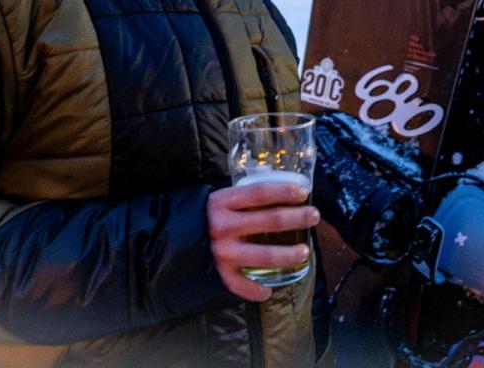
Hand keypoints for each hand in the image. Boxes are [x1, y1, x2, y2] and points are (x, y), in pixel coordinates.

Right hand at [206, 180, 318, 301]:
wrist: (169, 238)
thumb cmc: (205, 216)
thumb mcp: (220, 200)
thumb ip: (244, 199)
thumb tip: (284, 193)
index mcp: (222, 202)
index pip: (260, 193)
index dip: (284, 190)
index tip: (304, 191)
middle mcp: (222, 226)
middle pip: (269, 220)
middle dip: (297, 218)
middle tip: (314, 216)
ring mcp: (220, 251)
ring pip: (264, 255)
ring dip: (288, 254)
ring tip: (304, 251)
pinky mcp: (217, 272)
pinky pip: (241, 285)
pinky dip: (256, 291)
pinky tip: (269, 290)